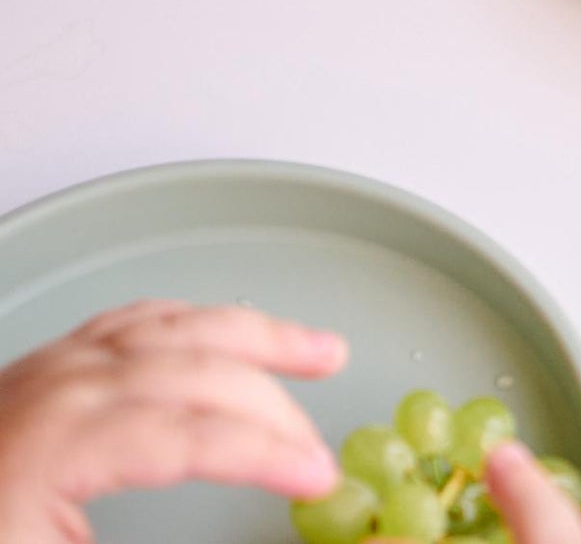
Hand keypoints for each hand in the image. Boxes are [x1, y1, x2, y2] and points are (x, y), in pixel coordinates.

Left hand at [0, 301, 346, 543]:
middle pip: (195, 369)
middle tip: (320, 449)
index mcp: (53, 444)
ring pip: (176, 326)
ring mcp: (50, 368)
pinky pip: (137, 319)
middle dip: (272, 404)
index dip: (263, 451)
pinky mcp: (43, 367)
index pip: (187, 430)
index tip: (318, 477)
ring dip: (258, 334)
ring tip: (322, 350)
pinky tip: (227, 329)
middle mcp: (57, 388)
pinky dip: (199, 320)